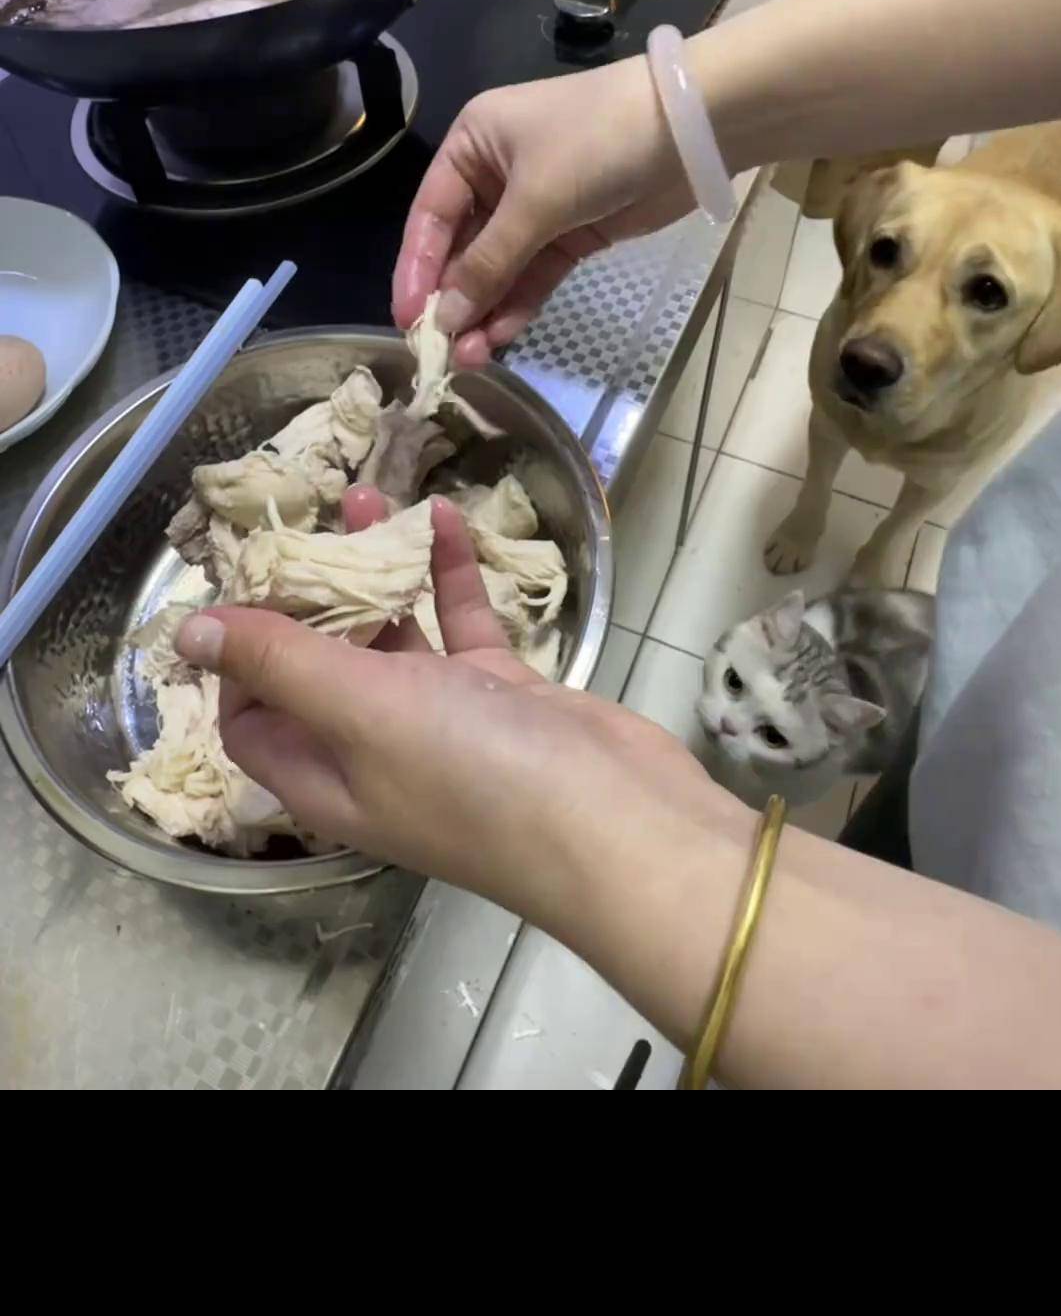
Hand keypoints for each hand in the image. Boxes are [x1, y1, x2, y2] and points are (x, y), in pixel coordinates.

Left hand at [174, 489, 728, 949]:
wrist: (616, 818)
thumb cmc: (475, 773)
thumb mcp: (359, 710)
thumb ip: (279, 661)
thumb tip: (189, 632)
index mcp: (325, 777)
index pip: (251, 718)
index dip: (240, 656)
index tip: (249, 581)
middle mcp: (374, 753)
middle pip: (319, 668)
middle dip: (309, 593)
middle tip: (310, 521)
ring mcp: (443, 722)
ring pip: (393, 637)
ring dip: (377, 572)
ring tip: (370, 496)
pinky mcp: (502, 694)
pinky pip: (462, 625)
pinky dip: (450, 575)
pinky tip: (446, 517)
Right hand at [392, 60, 690, 362]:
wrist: (690, 129)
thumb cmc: (596, 143)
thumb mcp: (535, 200)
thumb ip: (488, 264)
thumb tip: (444, 319)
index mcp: (472, 144)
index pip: (430, 215)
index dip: (417, 269)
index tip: (407, 318)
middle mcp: (496, 174)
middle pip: (462, 246)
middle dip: (454, 298)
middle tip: (440, 350)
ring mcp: (537, 205)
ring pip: (499, 267)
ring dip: (484, 310)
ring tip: (469, 359)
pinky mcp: (573, 232)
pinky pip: (534, 274)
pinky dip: (518, 304)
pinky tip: (500, 337)